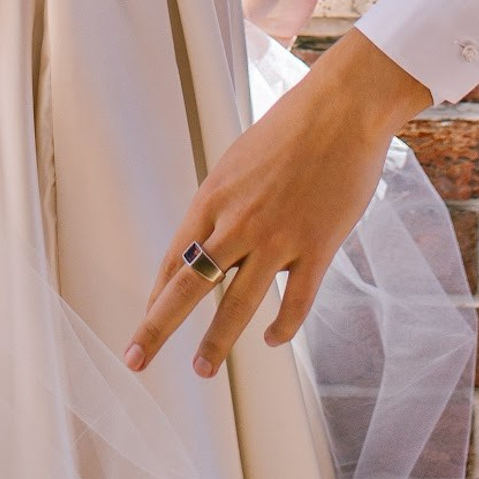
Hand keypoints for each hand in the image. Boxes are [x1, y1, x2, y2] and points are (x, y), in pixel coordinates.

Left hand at [124, 32, 430, 379]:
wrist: (342, 108)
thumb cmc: (291, 129)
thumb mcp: (240, 162)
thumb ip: (226, 205)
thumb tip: (216, 243)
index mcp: (213, 198)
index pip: (174, 258)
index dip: (156, 296)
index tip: (143, 323)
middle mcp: (237, 222)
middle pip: (188, 286)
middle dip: (156, 328)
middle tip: (135, 361)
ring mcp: (277, 237)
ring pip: (236, 304)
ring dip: (215, 343)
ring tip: (202, 370)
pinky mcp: (317, 245)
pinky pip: (296, 301)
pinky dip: (283, 327)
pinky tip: (272, 341)